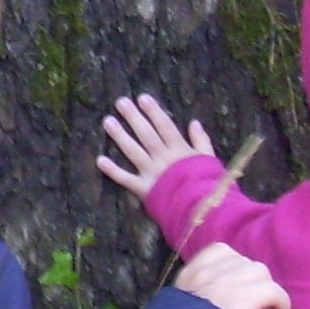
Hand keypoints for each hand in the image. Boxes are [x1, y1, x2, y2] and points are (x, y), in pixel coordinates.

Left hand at [96, 94, 215, 200]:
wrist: (202, 210)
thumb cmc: (207, 184)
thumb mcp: (209, 160)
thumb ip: (201, 141)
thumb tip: (194, 122)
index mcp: (180, 150)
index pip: (165, 126)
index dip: (153, 111)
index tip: (142, 98)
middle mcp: (164, 158)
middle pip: (146, 134)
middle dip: (133, 117)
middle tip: (120, 102)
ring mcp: (152, 173)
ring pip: (133, 151)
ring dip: (120, 136)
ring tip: (108, 122)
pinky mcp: (144, 189)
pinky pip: (126, 179)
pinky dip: (113, 170)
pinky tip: (100, 160)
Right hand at [174, 241, 289, 308]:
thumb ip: (198, 298)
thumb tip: (225, 301)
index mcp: (188, 277)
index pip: (217, 251)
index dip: (234, 265)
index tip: (237, 284)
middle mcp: (206, 274)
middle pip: (243, 262)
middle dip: (251, 281)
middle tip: (253, 306)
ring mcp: (226, 283)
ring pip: (259, 272)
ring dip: (265, 289)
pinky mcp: (245, 296)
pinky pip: (273, 290)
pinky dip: (281, 302)